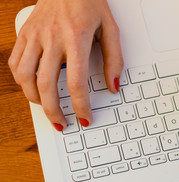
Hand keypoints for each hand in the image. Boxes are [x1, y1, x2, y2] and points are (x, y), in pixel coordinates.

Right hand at [8, 0, 123, 130]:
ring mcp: (35, 36)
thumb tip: (113, 86)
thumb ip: (114, 59)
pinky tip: (32, 87)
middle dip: (54, 111)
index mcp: (76, 38)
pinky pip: (15, 62)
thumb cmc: (89, 3)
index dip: (81, 106)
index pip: (77, 82)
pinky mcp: (24, 34)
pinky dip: (21, 80)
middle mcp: (52, 38)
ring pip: (25, 77)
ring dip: (35, 99)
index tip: (85, 118)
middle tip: (62, 123)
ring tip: (47, 108)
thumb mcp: (110, 28)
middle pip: (47, 85)